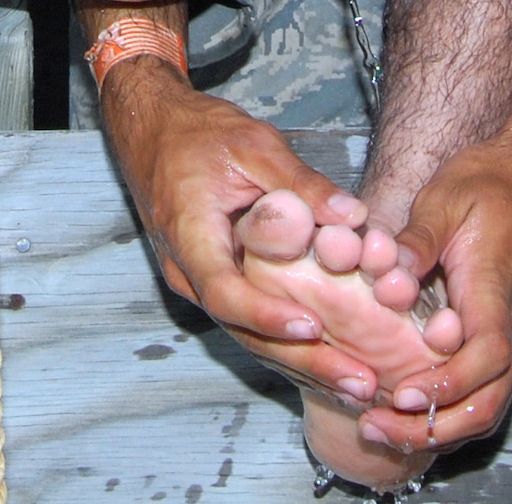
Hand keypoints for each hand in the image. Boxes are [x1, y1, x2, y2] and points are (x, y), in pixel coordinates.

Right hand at [98, 56, 382, 402]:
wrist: (150, 127)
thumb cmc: (196, 132)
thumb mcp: (251, 143)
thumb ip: (300, 182)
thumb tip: (354, 215)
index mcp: (190, 236)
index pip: (225, 293)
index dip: (268, 316)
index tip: (314, 326)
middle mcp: (188, 271)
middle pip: (242, 330)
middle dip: (302, 361)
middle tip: (360, 382)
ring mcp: (197, 282)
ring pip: (246, 335)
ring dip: (300, 363)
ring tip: (358, 383)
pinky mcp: (212, 281)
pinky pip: (247, 322)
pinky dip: (287, 344)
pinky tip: (331, 360)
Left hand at [353, 125, 511, 455]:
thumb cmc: (491, 184)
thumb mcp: (446, 198)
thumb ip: (419, 240)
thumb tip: (391, 273)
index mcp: (497, 293)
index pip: (484, 358)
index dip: (445, 385)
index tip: (403, 397)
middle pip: (487, 403)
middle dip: (433, 428)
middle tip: (375, 428)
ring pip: (488, 405)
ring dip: (439, 428)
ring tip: (382, 429)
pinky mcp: (506, 336)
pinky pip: (486, 389)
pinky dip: (450, 411)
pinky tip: (409, 409)